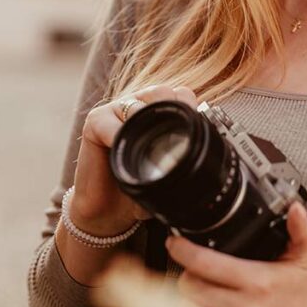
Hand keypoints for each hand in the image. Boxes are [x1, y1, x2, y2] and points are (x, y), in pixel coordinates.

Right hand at [69, 83, 198, 236]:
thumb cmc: (136, 192)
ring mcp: (115, 112)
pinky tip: (125, 148)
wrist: (107, 214)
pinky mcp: (95, 122)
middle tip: (179, 135)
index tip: (199, 127)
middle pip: (162, 92)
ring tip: (152, 143)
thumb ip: (184, 164)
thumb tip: (211, 161)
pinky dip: (119, 133)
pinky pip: (109, 121)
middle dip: (174, 109)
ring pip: (139, 101)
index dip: (191, 107)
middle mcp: (138, 108)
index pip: (180, 95)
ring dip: (148, 119)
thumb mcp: (167, 177)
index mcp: (158, 116)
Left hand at [166, 202, 306, 306]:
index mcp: (257, 281)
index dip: (184, 250)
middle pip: (191, 290)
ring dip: (190, 304)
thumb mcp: (302, 258)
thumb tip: (295, 209)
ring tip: (200, 295)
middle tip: (194, 272)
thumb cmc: (303, 296)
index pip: (206, 263)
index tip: (175, 243)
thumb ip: (299, 230)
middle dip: (187, 277)